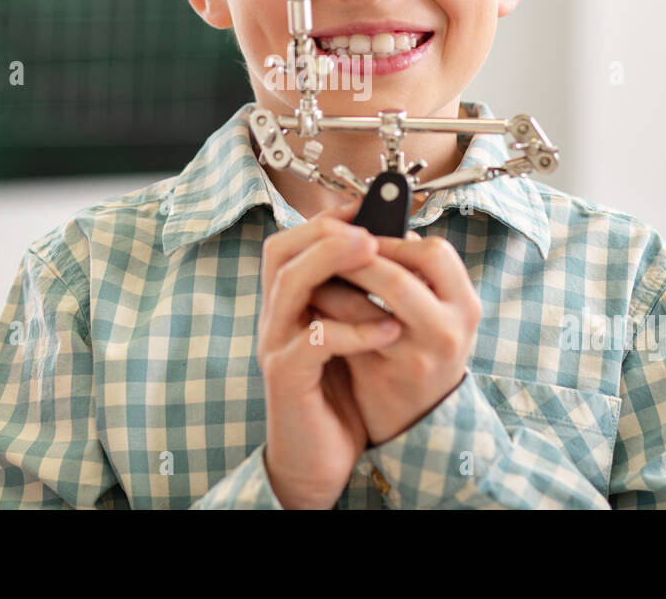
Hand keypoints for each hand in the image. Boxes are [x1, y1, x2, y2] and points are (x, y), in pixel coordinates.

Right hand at [256, 200, 402, 507]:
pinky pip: (316, 339)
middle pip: (281, 252)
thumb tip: (391, 249)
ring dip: (336, 266)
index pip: (289, 241)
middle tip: (370, 230)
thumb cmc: (337, 394)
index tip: (366, 206)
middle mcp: (274, 318)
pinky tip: (389, 330)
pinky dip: (354, 329)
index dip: (326, 219)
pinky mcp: (287, 378)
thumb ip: (356, 296)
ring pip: (292, 285)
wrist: (315, 460)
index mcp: (287, 304)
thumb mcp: (348, 335)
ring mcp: (276, 346)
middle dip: (327, 233)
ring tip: (378, 259)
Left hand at [310, 230, 480, 446]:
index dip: (394, 239)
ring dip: (331, 284)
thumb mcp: (434, 312)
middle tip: (328, 248)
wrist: (421, 422)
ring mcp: (417, 357)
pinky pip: (346, 335)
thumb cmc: (421, 352)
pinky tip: (313, 306)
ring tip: (314, 272)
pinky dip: (326, 314)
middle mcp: (449, 330)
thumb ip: (411, 274)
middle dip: (355, 259)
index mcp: (464, 304)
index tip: (364, 235)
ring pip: (364, 307)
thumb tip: (367, 225)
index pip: (433, 253)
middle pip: (397, 278)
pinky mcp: (383, 378)